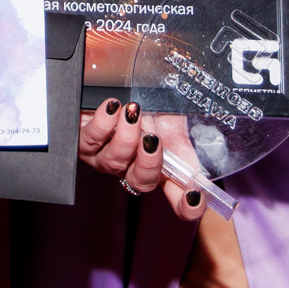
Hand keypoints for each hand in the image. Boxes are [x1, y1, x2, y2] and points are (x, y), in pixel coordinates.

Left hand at [78, 102, 206, 218]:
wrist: (117, 81)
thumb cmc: (147, 103)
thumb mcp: (172, 120)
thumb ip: (186, 144)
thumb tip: (205, 166)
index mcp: (161, 166)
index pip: (178, 198)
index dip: (188, 206)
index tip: (194, 197)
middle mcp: (132, 168)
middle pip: (142, 182)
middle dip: (149, 162)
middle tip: (151, 139)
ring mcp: (106, 159)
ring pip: (114, 162)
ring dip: (125, 137)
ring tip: (132, 112)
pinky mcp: (84, 144)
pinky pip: (90, 141)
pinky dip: (103, 123)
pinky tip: (112, 107)